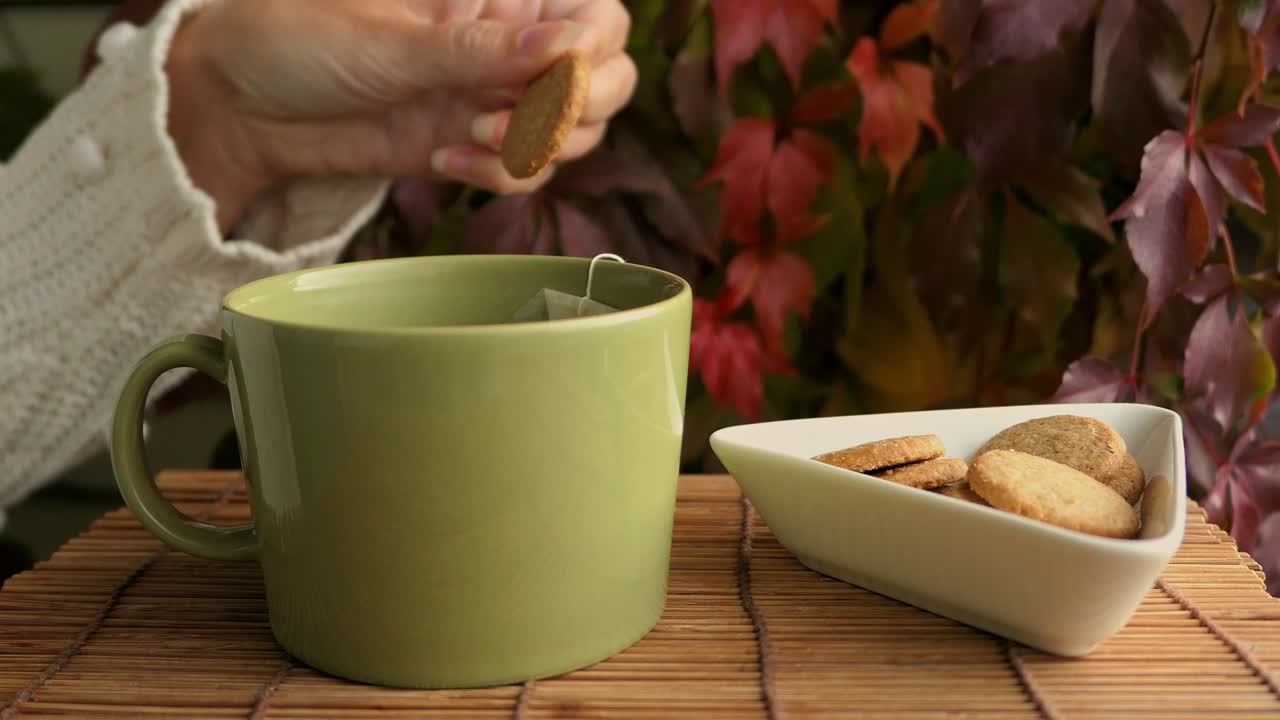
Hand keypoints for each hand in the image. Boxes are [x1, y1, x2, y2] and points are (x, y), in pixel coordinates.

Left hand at [164, 0, 634, 230]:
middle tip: (511, 120)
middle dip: (576, 111)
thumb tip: (570, 45)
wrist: (243, 107)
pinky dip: (498, 179)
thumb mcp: (392, 42)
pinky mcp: (472, 151)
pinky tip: (444, 164)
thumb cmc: (301, 40)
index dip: (597, 49)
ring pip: (575, 136)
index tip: (560, 73)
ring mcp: (495, 102)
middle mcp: (510, 49)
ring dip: (536, 149)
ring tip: (468, 140)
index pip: (598, 18)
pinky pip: (525, 175)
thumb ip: (481, 50)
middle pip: (608, 82)